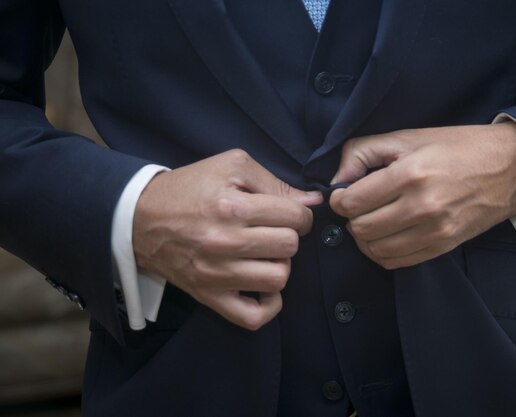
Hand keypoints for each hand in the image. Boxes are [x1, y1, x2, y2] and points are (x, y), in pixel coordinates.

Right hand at [133, 149, 322, 329]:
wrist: (140, 217)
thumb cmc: (189, 188)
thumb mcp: (231, 167)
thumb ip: (275, 182)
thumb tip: (313, 201)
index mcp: (232, 207)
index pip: (295, 217)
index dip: (300, 213)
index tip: (290, 214)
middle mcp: (225, 243)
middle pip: (290, 246)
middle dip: (289, 235)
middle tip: (273, 231)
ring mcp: (217, 274)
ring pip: (278, 279)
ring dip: (279, 265)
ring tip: (265, 254)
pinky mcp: (209, 296)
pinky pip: (253, 317)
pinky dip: (268, 305)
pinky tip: (263, 286)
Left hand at [329, 122, 515, 269]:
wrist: (510, 168)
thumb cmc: (456, 147)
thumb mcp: (407, 137)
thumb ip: (362, 152)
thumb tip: (336, 179)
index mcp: (410, 174)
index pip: (351, 203)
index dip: (339, 199)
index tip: (344, 193)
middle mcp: (422, 206)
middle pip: (360, 228)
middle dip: (351, 218)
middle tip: (360, 205)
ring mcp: (435, 231)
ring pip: (375, 250)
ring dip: (365, 237)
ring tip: (372, 219)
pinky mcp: (443, 246)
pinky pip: (396, 262)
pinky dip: (382, 252)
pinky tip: (386, 235)